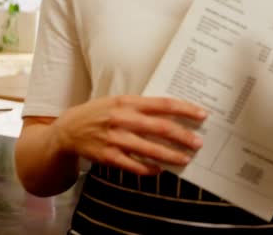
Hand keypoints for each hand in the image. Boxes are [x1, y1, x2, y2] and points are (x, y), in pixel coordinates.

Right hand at [53, 95, 206, 175]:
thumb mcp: (118, 102)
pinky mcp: (109, 157)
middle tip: (198, 143)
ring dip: (171, 156)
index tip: (202, 115)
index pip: (163, 104)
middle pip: (161, 128)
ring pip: (151, 150)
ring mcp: (116, 139)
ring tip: (185, 159)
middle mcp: (123, 119)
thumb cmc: (99, 113)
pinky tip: (160, 170)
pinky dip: (150, 169)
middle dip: (184, 137)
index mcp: (127, 102)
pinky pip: (135, 166)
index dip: (185, 109)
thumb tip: (172, 114)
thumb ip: (141, 107)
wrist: (70, 129)